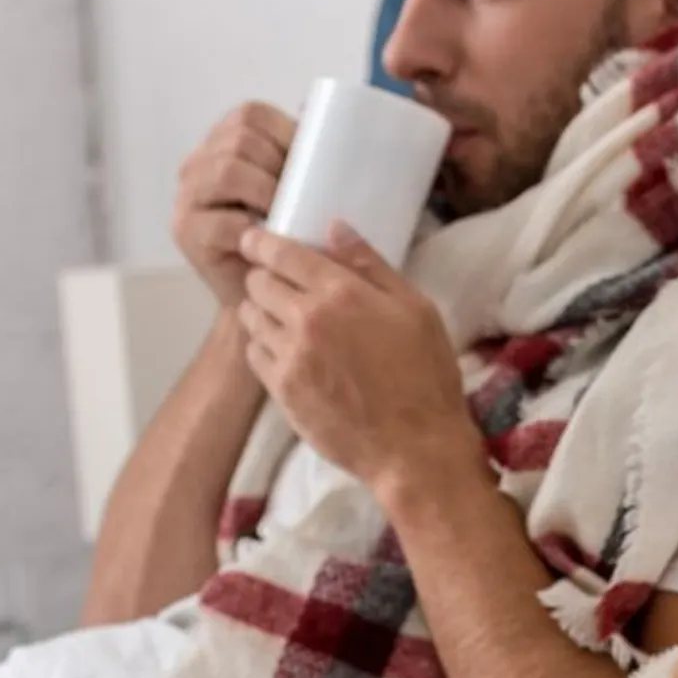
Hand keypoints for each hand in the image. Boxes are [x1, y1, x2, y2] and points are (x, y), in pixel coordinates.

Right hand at [172, 102, 295, 307]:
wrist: (270, 293)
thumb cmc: (292, 236)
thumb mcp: (302, 189)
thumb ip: (307, 155)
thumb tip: (321, 114)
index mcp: (226, 140)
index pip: (252, 114)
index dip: (286, 132)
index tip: (313, 163)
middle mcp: (200, 162)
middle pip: (240, 139)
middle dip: (278, 165)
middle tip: (301, 196)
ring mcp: (188, 195)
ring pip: (227, 171)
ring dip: (266, 192)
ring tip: (286, 215)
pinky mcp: (185, 231)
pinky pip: (220, 222)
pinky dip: (250, 230)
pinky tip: (267, 239)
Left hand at [234, 221, 482, 500]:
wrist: (416, 449)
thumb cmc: (426, 377)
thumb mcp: (417, 310)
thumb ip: (372, 266)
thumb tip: (335, 228)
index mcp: (341, 293)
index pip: (282, 253)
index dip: (261, 242)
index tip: (254, 239)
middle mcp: (306, 321)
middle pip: (258, 282)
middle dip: (264, 276)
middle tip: (279, 282)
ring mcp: (289, 358)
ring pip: (251, 318)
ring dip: (262, 311)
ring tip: (284, 318)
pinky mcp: (281, 392)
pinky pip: (254, 354)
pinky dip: (264, 346)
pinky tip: (287, 351)